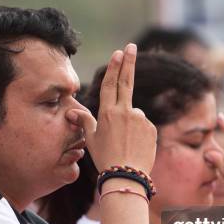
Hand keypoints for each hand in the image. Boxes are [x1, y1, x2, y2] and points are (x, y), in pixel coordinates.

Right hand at [68, 43, 156, 172]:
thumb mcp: (90, 139)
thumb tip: (72, 111)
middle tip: (131, 47)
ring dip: (129, 123)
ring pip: (133, 113)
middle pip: (126, 82)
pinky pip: (143, 125)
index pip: (110, 84)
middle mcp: (125, 112)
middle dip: (129, 62)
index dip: (114, 67)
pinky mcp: (151, 128)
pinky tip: (134, 146)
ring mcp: (140, 119)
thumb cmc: (105, 159)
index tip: (118, 52)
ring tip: (124, 144)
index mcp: (108, 113)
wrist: (127, 176)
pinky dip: (139, 132)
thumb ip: (85, 121)